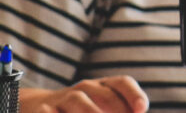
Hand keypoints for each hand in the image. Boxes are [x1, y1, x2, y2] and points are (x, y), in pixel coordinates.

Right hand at [20, 76, 148, 112]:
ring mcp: (63, 98)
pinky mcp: (42, 109)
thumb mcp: (99, 109)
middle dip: (116, 109)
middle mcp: (84, 88)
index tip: (141, 109)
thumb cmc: (80, 111)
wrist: (36, 106)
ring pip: (79, 100)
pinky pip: (49, 112)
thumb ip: (118, 111)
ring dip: (91, 112)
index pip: (122, 83)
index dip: (134, 95)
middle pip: (105, 94)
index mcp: (103, 86)